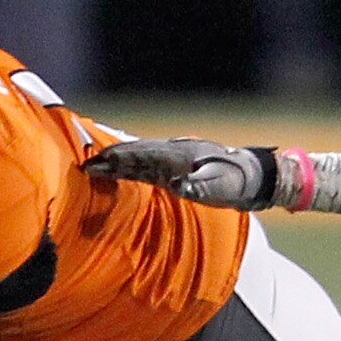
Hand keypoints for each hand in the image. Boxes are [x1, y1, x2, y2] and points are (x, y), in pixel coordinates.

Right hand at [84, 138, 277, 209]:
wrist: (254, 174)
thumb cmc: (236, 183)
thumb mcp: (222, 188)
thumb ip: (200, 188)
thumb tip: (180, 186)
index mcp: (180, 157)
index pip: (141, 158)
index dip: (117, 162)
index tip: (94, 165)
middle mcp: (175, 152)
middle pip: (137, 153)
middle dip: (111, 158)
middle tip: (86, 163)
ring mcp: (177, 156)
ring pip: (142, 154)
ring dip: (120, 158)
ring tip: (98, 162)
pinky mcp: (180, 164)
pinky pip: (150, 160)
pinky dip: (133, 162)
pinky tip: (125, 165)